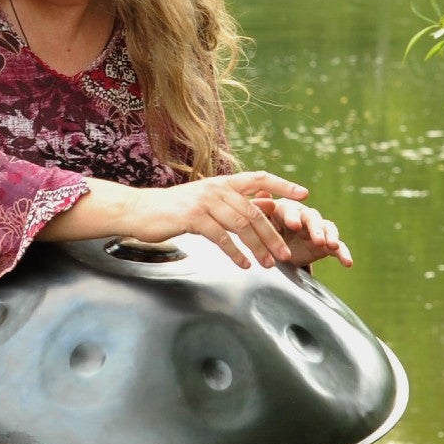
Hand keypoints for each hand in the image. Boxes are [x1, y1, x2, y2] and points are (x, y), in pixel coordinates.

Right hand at [124, 170, 311, 267]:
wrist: (140, 211)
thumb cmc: (174, 209)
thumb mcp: (207, 201)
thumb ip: (234, 203)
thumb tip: (266, 204)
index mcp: (222, 182)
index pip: (259, 178)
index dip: (282, 185)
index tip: (304, 194)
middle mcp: (216, 188)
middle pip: (254, 211)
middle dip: (273, 234)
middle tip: (286, 254)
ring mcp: (204, 202)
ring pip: (241, 225)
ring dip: (258, 247)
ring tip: (269, 264)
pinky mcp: (193, 218)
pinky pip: (221, 237)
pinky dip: (235, 253)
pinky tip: (244, 264)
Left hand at [266, 198, 352, 268]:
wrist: (274, 249)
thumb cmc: (265, 231)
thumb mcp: (258, 223)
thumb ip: (260, 210)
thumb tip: (262, 192)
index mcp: (285, 209)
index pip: (289, 210)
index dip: (292, 217)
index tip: (293, 225)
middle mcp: (304, 215)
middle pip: (311, 218)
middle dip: (315, 228)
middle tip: (317, 238)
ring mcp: (317, 229)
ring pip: (327, 228)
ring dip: (330, 236)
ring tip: (331, 245)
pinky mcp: (326, 243)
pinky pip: (338, 247)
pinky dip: (343, 253)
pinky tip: (348, 263)